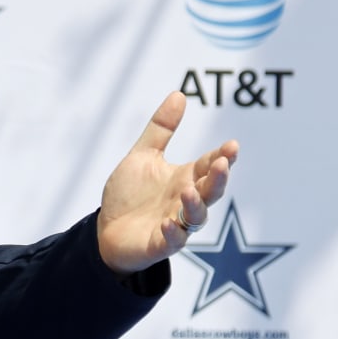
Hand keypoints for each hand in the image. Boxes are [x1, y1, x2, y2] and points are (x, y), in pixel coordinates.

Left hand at [96, 91, 238, 273]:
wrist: (106, 230)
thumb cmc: (130, 195)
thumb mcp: (143, 156)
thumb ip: (161, 129)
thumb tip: (179, 94)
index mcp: (184, 178)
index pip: (208, 165)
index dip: (221, 157)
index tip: (231, 145)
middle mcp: (185, 201)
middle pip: (210, 190)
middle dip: (218, 178)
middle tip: (220, 163)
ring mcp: (175, 224)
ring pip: (196, 216)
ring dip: (195, 204)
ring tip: (188, 190)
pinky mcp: (160, 244)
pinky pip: (172, 241)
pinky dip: (172, 233)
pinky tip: (167, 223)